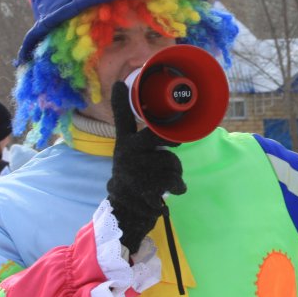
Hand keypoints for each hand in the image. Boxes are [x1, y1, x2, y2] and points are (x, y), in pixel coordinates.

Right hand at [107, 81, 186, 253]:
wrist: (126, 213)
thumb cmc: (136, 180)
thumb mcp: (132, 157)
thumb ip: (145, 142)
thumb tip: (165, 130)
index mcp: (124, 144)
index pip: (122, 119)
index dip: (119, 100)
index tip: (119, 84)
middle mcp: (125, 154)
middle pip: (159, 138)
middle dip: (171, 141)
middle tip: (175, 144)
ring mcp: (133, 172)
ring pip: (173, 163)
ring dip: (175, 173)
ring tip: (163, 181)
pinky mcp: (145, 189)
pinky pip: (176, 182)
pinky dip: (178, 187)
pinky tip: (168, 193)